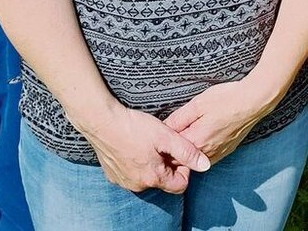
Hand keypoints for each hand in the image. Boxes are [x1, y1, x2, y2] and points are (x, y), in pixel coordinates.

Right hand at [78, 106, 211, 193]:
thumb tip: (205, 165)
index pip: (180, 185)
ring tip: (147, 143)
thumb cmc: (134, 127)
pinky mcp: (112, 175)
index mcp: (153, 178)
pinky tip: (133, 146)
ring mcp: (123, 181)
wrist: (101, 122)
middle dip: (167, 165)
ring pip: (146, 177)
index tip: (178, 152)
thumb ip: (187, 152)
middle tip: (163, 144)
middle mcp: (138, 185)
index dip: (184, 169)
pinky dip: (135, 163)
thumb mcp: (166, 136)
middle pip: (163, 181)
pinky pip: (131, 174)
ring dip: (151, 164)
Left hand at [164, 80, 273, 163]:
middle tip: (174, 131)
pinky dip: (201, 149)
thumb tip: (164, 128)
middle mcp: (206, 153)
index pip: (170, 152)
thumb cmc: (225, 100)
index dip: (164, 143)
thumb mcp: (196, 104)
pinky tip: (202, 134)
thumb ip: (178, 119)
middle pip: (181, 159)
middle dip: (174, 149)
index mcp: (195, 142)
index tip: (161, 133)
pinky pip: (207, 156)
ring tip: (188, 130)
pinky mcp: (226, 151)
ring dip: (188, 150)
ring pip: (194, 159)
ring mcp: (217, 154)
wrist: (253, 102)